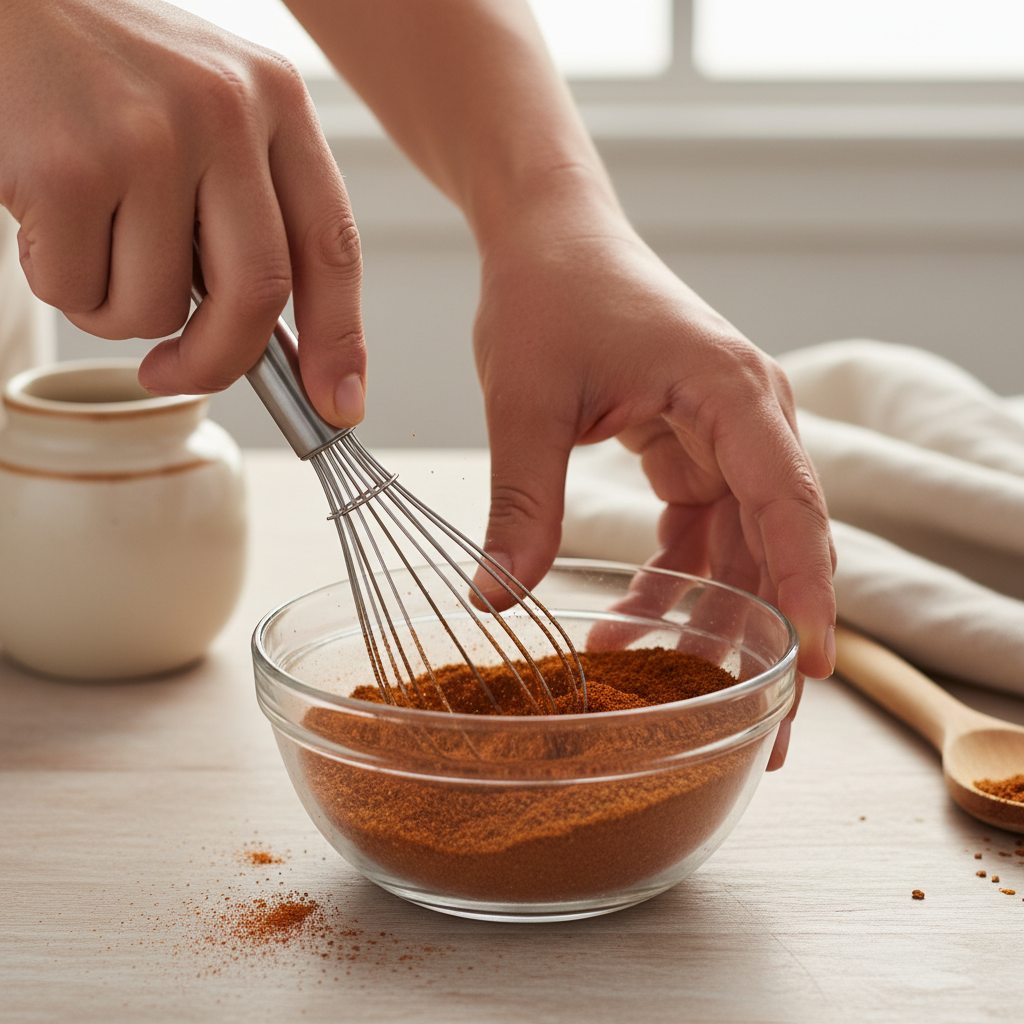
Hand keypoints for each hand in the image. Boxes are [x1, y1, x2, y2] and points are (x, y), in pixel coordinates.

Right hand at [0, 0, 364, 425]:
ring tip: (85, 240)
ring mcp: (149, 138)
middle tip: (174, 374)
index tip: (338, 404)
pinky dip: (57, 282)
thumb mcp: (204, 111)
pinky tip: (43, 219)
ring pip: (157, 307)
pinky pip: (78, 291)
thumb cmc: (102, 73)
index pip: (332, 247)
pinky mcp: (68, 168)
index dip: (340, 341)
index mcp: (276, 101)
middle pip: (258, 295)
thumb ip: (247, 207)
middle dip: (216, 362)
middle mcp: (226, 112)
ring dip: (115, 310)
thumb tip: (278, 344)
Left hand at [470, 181, 835, 765]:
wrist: (548, 235)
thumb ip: (522, 502)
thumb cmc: (550, 293)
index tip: (811, 673)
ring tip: (670, 695)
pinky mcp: (693, 446)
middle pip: (780, 544)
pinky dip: (666, 586)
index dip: (806, 593)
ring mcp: (724, 434)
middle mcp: (748, 418)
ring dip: (706, 619)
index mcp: (731, 394)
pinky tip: (622, 630)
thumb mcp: (528, 402)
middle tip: (757, 731)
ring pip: (737, 550)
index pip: (789, 506)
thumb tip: (498, 600)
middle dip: (769, 636)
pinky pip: (696, 534)